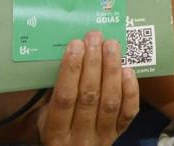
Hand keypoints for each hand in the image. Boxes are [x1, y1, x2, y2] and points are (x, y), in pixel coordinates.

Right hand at [37, 31, 138, 145]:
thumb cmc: (58, 128)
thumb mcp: (44, 116)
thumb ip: (54, 92)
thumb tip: (68, 55)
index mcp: (55, 132)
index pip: (64, 98)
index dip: (71, 70)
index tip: (76, 45)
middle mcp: (79, 137)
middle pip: (89, 96)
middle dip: (93, 63)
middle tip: (95, 37)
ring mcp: (102, 137)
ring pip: (110, 101)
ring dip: (111, 70)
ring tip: (111, 46)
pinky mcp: (120, 134)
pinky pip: (128, 112)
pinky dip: (130, 89)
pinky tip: (127, 69)